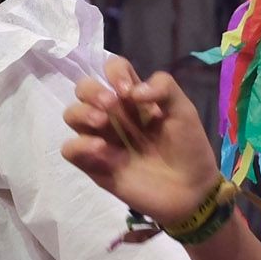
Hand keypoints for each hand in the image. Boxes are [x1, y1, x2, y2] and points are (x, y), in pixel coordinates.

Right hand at [62, 56, 224, 226]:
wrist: (191, 190)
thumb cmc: (188, 147)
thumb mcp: (184, 110)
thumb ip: (164, 87)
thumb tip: (132, 92)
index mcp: (133, 98)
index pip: (112, 69)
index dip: (115, 72)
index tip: (129, 92)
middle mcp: (113, 115)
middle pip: (83, 88)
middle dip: (92, 92)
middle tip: (111, 107)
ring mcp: (102, 139)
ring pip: (71, 115)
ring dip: (82, 113)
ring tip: (103, 124)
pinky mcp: (94, 165)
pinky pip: (69, 150)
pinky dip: (80, 145)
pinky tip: (102, 150)